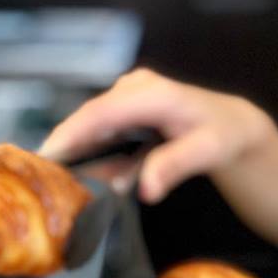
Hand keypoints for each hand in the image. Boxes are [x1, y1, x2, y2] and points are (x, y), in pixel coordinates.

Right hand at [39, 69, 275, 202]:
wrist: (231, 125)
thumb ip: (176, 165)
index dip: (70, 134)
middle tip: (48, 181)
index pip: (100, 113)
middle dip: (68, 148)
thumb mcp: (208, 151)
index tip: (46, 157)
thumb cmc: (221, 135)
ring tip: (71, 183)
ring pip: (94, 127)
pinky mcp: (125, 109)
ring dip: (84, 156)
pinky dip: (99, 156)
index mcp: (151, 94)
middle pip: (89, 119)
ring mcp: (128, 96)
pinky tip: (103, 177)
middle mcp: (134, 88)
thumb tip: (146, 190)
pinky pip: (104, 133)